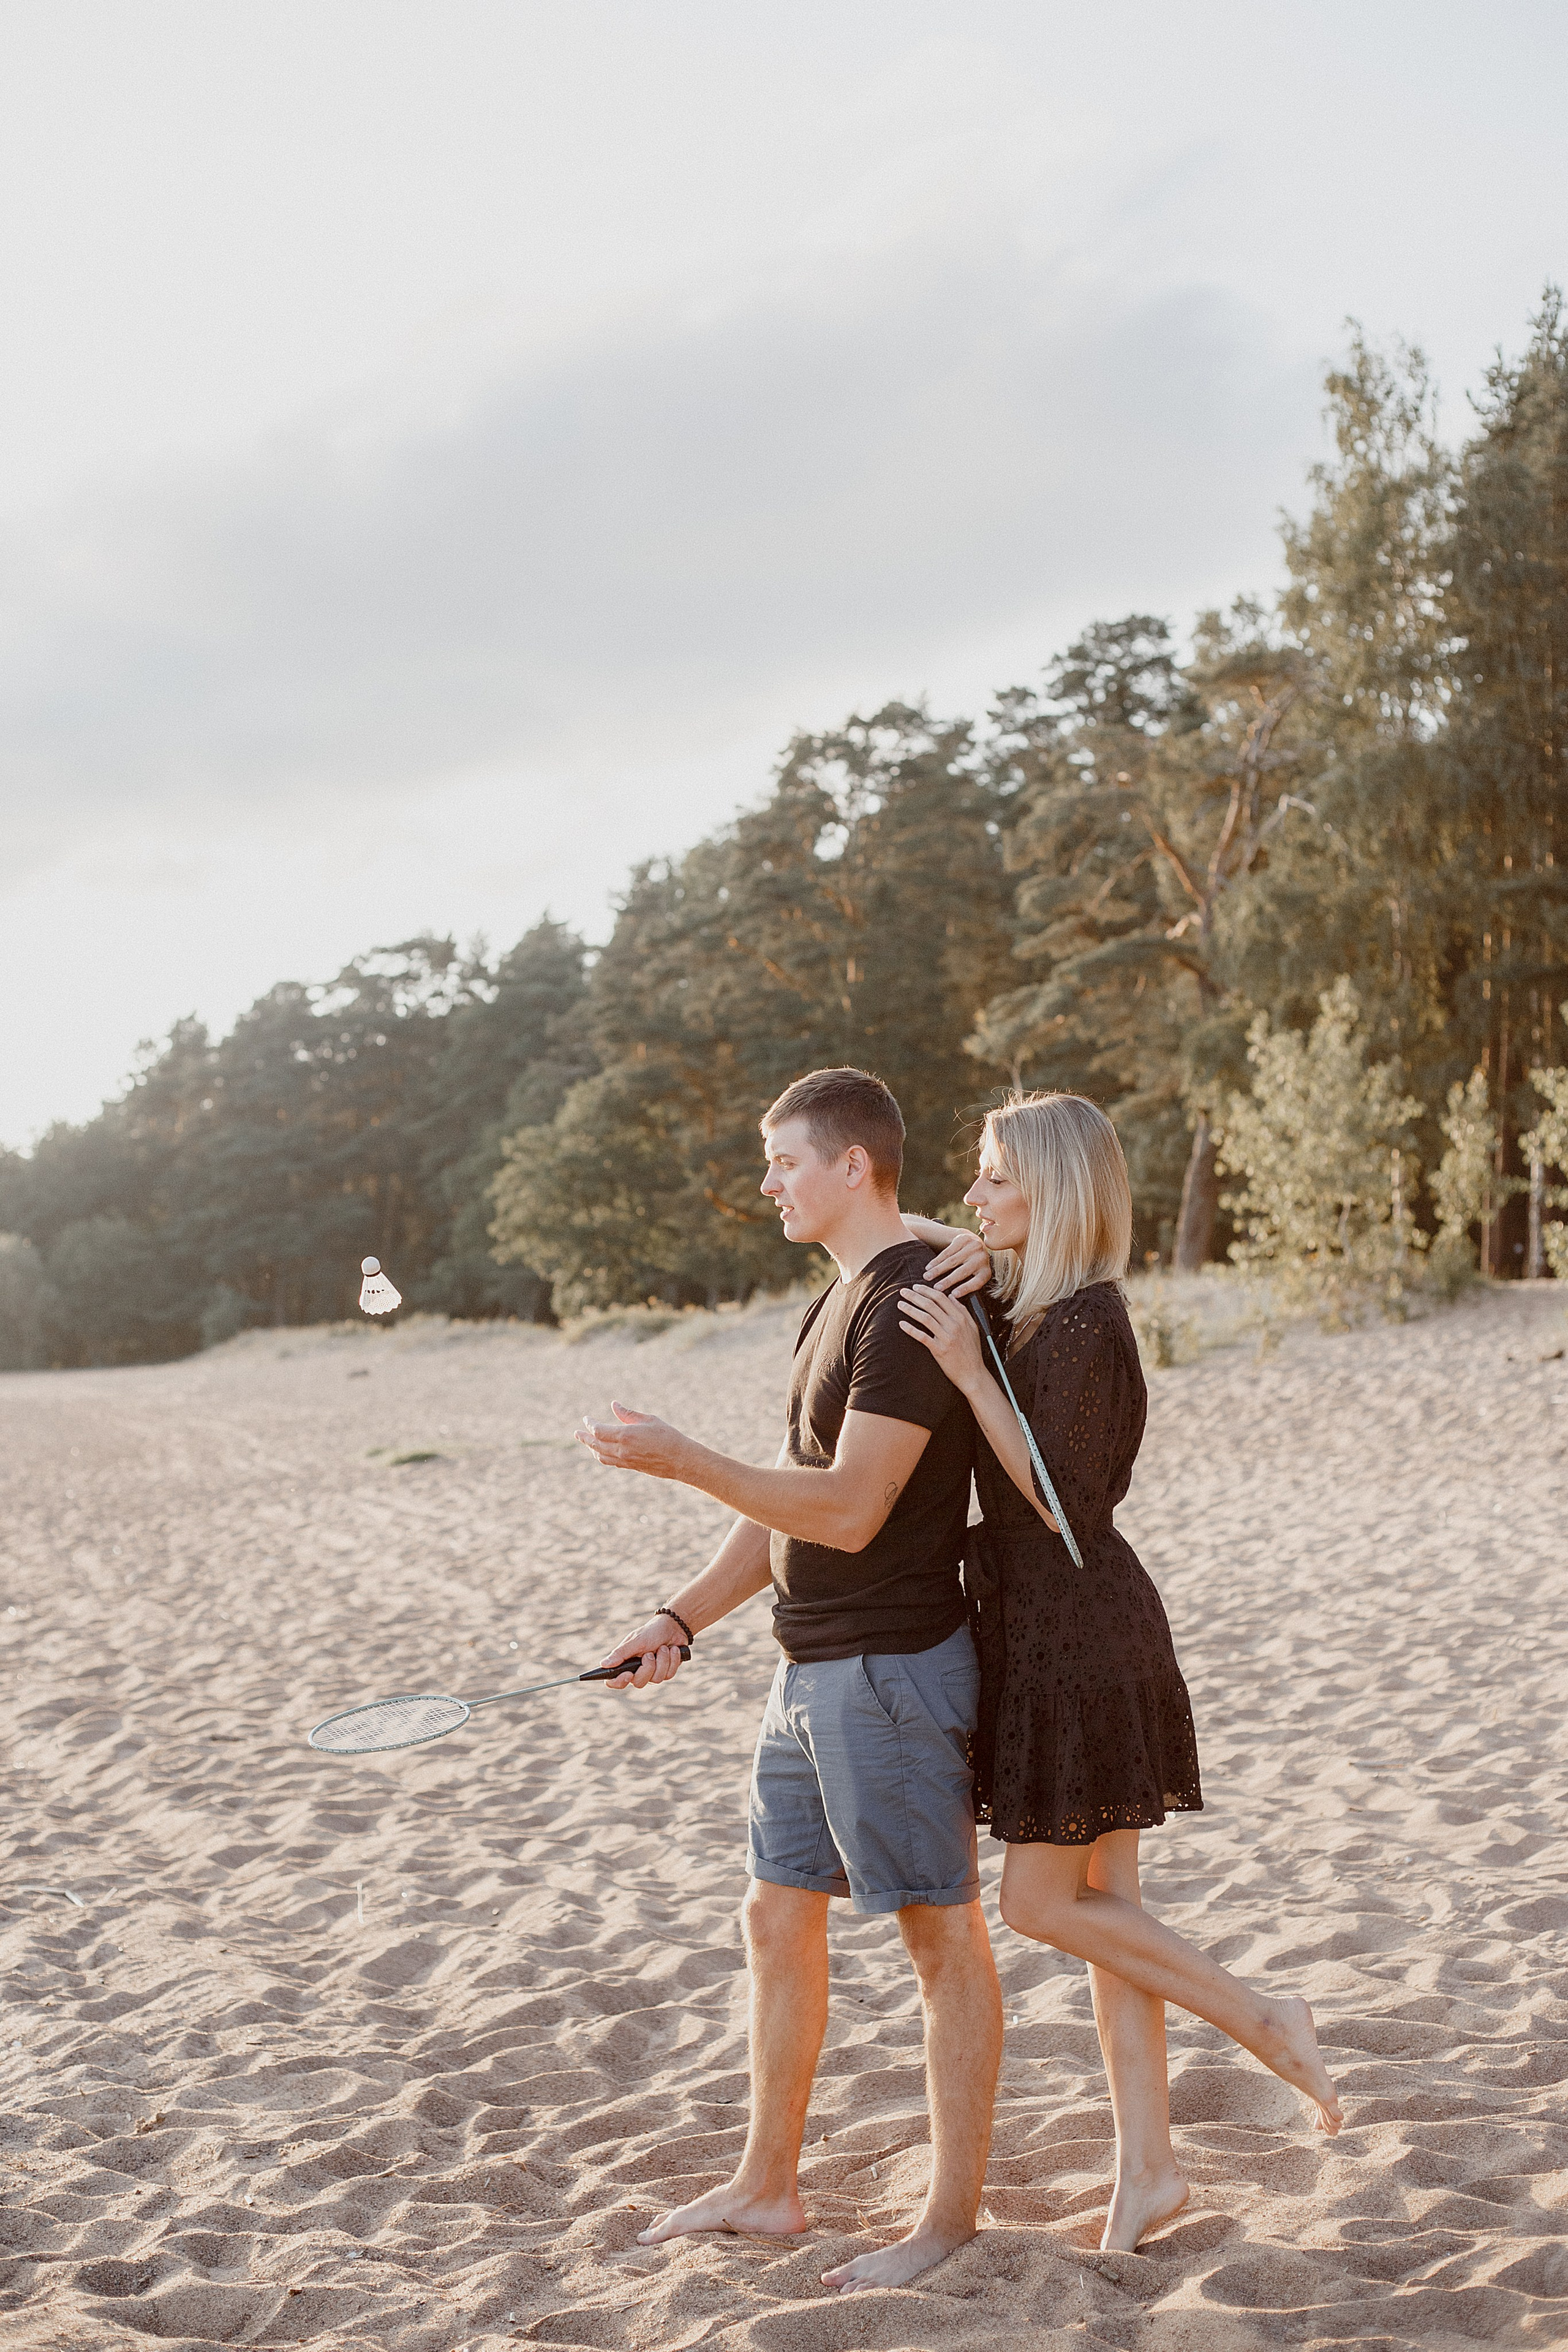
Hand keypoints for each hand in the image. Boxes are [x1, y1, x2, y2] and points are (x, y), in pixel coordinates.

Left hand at [575, 1402, 694, 1481]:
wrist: (680, 1460)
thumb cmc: (667, 1436)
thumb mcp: (648, 1420)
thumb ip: (628, 1414)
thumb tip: (614, 1404)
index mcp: (625, 1435)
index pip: (598, 1430)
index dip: (590, 1424)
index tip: (587, 1418)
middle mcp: (621, 1449)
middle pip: (595, 1444)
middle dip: (584, 1437)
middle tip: (576, 1433)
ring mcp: (624, 1460)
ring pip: (600, 1455)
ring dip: (591, 1447)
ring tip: (586, 1442)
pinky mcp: (629, 1467)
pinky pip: (609, 1461)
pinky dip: (601, 1455)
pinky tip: (600, 1451)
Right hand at [597, 1616, 687, 1690]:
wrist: (673, 1627)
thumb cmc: (652, 1632)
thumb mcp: (636, 1640)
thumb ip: (621, 1653)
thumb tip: (603, 1664)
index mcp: (625, 1662)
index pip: (614, 1681)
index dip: (619, 1682)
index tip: (628, 1674)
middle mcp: (637, 1670)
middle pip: (639, 1683)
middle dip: (648, 1667)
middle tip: (650, 1653)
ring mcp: (652, 1673)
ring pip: (656, 1679)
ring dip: (662, 1660)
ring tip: (663, 1647)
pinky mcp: (666, 1672)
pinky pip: (669, 1674)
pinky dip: (672, 1660)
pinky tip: (672, 1650)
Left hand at [898, 1283, 985, 1391]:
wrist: (973, 1374)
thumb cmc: (972, 1351)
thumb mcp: (973, 1328)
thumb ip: (963, 1311)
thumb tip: (953, 1296)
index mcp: (961, 1318)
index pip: (941, 1298)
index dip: (927, 1291)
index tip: (916, 1287)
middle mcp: (954, 1326)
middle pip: (931, 1305)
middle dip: (915, 1296)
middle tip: (904, 1291)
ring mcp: (946, 1338)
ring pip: (925, 1318)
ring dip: (910, 1309)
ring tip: (900, 1304)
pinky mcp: (939, 1350)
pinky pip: (922, 1336)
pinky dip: (911, 1329)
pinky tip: (902, 1324)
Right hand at [921, 1227, 990, 1298]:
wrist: (974, 1242)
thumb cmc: (971, 1266)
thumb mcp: (975, 1276)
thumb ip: (968, 1286)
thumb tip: (954, 1304)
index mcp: (985, 1272)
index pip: (976, 1282)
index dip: (965, 1289)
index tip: (953, 1295)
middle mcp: (981, 1258)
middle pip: (962, 1271)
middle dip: (948, 1281)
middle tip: (936, 1288)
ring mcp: (973, 1247)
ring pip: (952, 1261)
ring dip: (938, 1270)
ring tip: (927, 1277)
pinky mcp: (963, 1239)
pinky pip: (947, 1252)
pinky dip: (936, 1260)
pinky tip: (929, 1267)